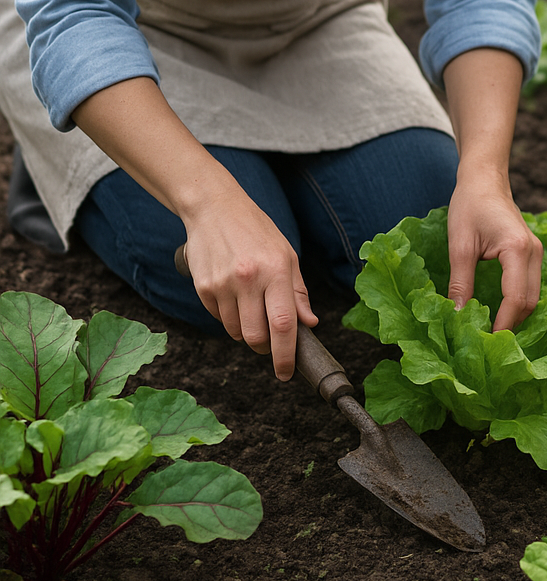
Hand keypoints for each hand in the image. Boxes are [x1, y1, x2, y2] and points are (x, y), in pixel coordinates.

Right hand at [71, 76, 316, 380]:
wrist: (214, 208)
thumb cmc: (257, 232)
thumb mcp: (287, 255)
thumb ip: (298, 293)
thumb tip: (309, 323)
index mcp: (276, 271)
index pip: (284, 325)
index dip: (286, 355)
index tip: (286, 372)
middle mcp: (248, 279)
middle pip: (256, 337)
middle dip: (264, 347)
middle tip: (269, 340)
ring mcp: (222, 284)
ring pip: (236, 331)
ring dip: (246, 331)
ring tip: (251, 307)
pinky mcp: (203, 287)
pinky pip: (219, 318)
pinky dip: (230, 317)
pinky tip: (234, 296)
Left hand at [440, 47, 540, 331]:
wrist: (485, 179)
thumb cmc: (469, 206)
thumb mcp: (459, 246)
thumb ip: (460, 284)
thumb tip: (459, 317)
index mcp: (517, 249)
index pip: (515, 298)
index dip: (503, 324)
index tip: (486, 343)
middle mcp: (534, 253)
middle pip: (529, 302)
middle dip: (511, 325)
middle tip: (487, 345)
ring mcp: (536, 254)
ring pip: (533, 297)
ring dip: (515, 317)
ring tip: (492, 333)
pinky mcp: (532, 255)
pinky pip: (530, 287)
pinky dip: (517, 304)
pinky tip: (500, 315)